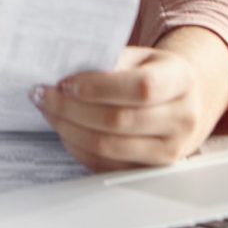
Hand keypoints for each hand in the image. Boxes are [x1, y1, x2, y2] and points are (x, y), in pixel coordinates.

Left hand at [33, 34, 227, 171]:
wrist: (183, 100)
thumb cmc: (154, 73)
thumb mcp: (140, 57)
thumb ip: (110, 61)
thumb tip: (64, 72)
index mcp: (181, 80)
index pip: (141, 87)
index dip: (98, 87)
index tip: (65, 82)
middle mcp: (182, 118)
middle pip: (119, 120)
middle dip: (72, 108)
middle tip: (44, 95)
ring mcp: (170, 150)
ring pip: (108, 146)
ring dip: (69, 129)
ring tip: (49, 111)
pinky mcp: (150, 170)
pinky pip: (106, 165)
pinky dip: (78, 147)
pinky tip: (64, 129)